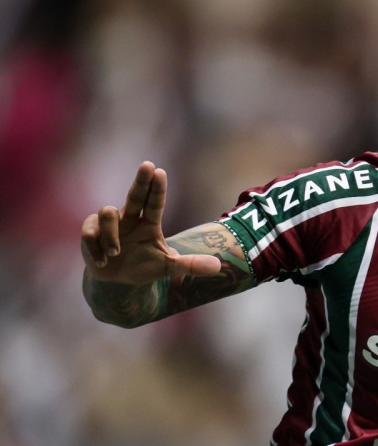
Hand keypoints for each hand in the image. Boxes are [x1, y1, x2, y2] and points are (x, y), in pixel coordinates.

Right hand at [80, 161, 220, 283]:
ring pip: (107, 213)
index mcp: (149, 223)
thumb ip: (190, 265)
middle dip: (141, 181)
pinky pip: (90, 232)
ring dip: (111, 236)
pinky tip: (102, 260)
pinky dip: (96, 247)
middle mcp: (129, 217)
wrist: (117, 281)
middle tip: (148, 165)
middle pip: (134, 195)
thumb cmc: (143, 267)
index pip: (154, 202)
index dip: (157, 188)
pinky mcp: (90, 232)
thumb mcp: (169, 267)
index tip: (160, 171)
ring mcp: (109, 224)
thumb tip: (218, 268)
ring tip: (115, 254)